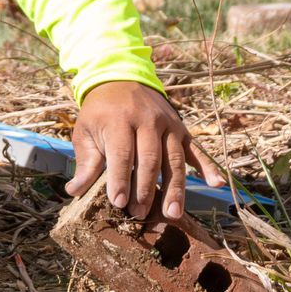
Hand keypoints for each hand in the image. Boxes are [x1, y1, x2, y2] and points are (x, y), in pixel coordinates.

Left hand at [66, 81, 222, 220]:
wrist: (121, 78)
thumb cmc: (100, 112)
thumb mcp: (85, 130)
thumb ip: (85, 161)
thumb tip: (74, 191)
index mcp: (120, 119)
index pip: (122, 153)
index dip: (120, 178)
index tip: (119, 202)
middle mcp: (147, 120)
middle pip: (150, 158)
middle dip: (145, 188)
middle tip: (140, 214)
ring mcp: (168, 124)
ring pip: (174, 158)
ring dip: (174, 187)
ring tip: (173, 213)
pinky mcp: (181, 129)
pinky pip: (196, 149)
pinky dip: (207, 166)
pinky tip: (216, 183)